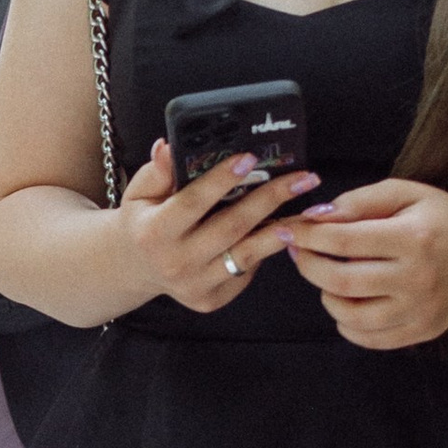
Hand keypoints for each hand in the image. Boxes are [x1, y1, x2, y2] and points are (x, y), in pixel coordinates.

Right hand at [115, 141, 320, 314]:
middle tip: (302, 178)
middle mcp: (175, 262)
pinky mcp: (212, 299)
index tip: (250, 157)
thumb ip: (156, 172)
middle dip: (270, 198)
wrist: (137, 268)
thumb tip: (168, 147)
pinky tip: (286, 230)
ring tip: (309, 211)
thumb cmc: (143, 222)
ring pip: (248, 254)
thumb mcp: (139, 193)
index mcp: (154, 233)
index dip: (222, 179)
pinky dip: (267, 250)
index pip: (194, 201)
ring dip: (282, 230)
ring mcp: (195, 285)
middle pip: (232, 227)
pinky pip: (246, 271)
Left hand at [286, 180, 447, 350]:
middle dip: (307, 265)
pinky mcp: (422, 331)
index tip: (289, 230)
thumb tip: (316, 218)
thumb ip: (360, 201)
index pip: (344, 241)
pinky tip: (347, 302)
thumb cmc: (446, 219)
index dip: (308, 236)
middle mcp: (416, 278)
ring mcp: (419, 309)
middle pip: (340, 281)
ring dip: (326, 295)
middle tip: (299, 253)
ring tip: (328, 277)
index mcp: (412, 237)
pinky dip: (346, 324)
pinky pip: (369, 338)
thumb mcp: (408, 194)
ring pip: (350, 315)